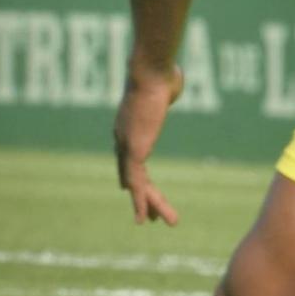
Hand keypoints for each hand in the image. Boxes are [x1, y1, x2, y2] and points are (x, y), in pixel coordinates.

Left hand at [114, 66, 182, 225]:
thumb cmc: (160, 72)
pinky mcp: (133, 152)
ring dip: (150, 205)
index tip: (141, 189)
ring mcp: (126, 146)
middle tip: (149, 216)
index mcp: (129, 126)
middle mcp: (123, 138)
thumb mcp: (166, 86)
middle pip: (130, 175)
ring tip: (169, 223)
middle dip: (142, 196)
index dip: (135, 175)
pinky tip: (144, 217)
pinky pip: (137, 183)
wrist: (150, 72)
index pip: (130, 158)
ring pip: (136, 184)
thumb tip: (172, 83)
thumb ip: (166, 92)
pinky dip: (140, 202)